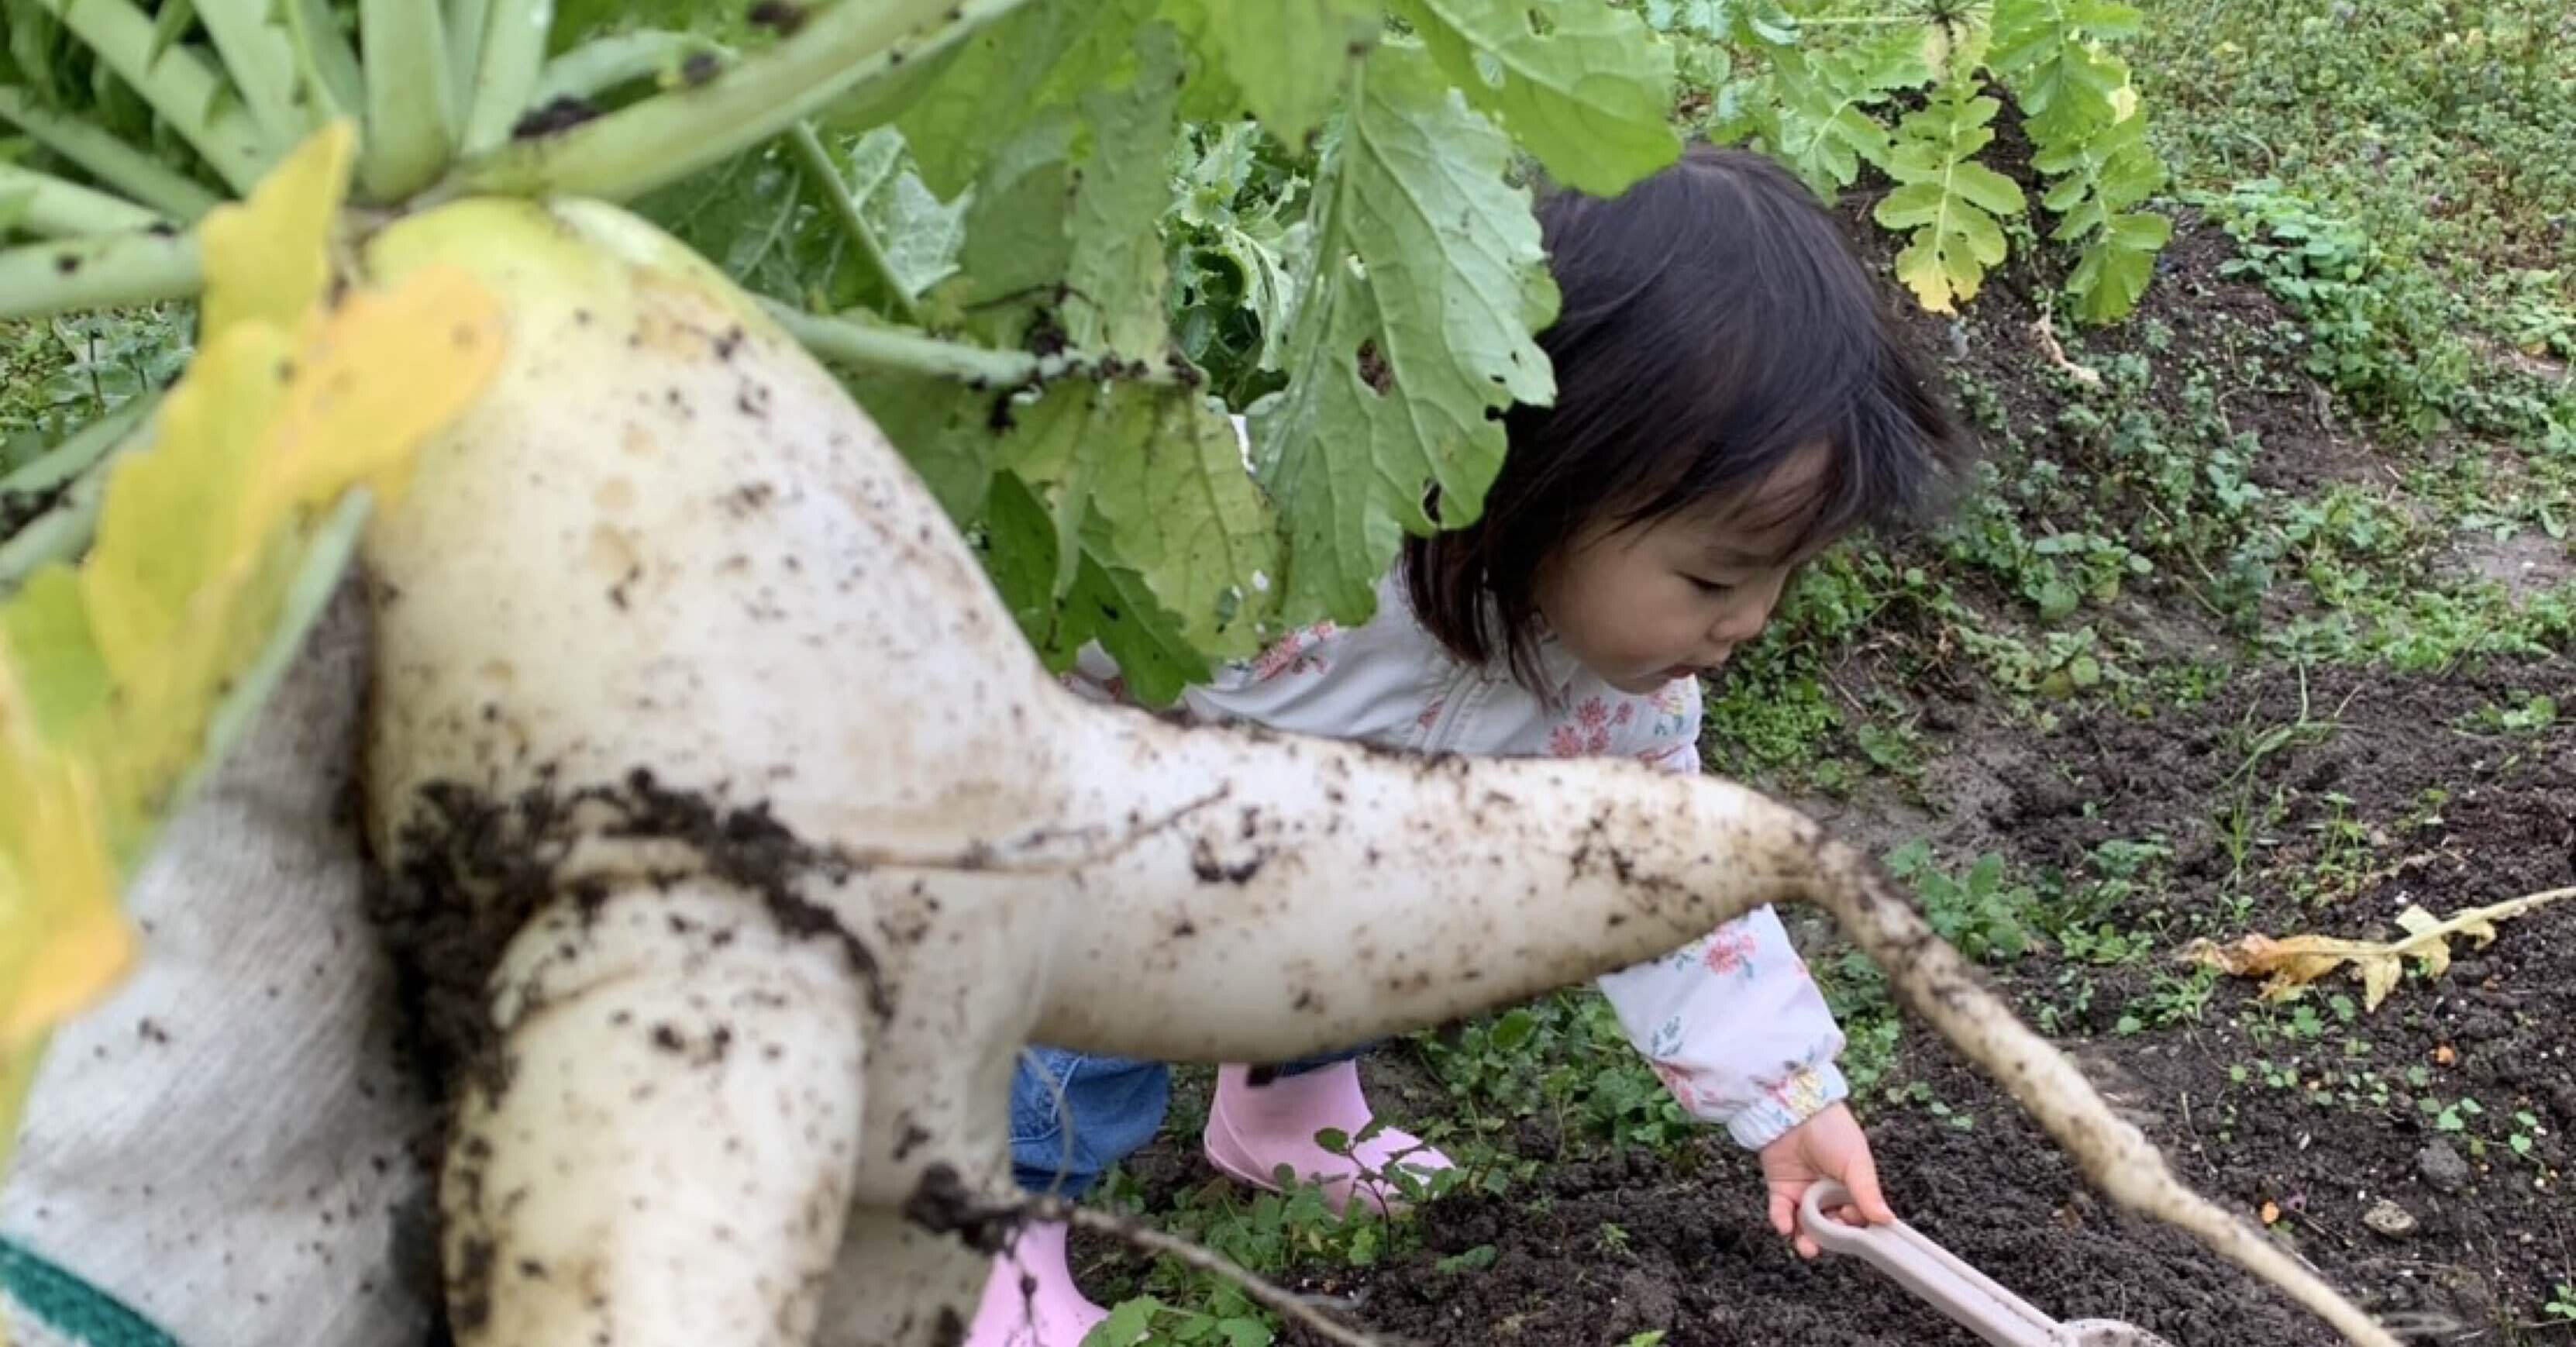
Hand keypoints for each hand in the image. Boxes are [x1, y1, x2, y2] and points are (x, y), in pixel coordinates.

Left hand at [1757, 1102, 1895, 1258]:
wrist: (1794, 1110)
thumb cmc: (1832, 1130)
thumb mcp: (1856, 1161)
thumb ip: (1867, 1192)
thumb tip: (1886, 1219)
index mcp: (1851, 1187)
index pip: (1857, 1216)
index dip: (1855, 1225)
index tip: (1853, 1222)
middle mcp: (1828, 1193)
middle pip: (1832, 1226)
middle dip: (1832, 1237)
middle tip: (1832, 1236)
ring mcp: (1804, 1193)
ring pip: (1806, 1226)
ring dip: (1807, 1239)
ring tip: (1808, 1248)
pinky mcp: (1780, 1190)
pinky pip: (1781, 1213)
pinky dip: (1783, 1222)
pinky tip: (1787, 1226)